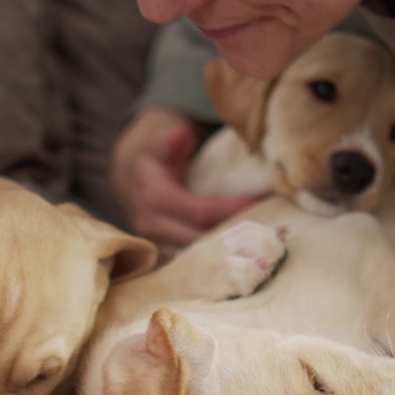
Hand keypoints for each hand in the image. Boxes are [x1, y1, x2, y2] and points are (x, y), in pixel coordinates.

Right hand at [110, 109, 256, 256]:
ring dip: (225, 251)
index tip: (259, 204)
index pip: (200, 211)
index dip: (231, 210)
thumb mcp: (158, 141)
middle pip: (200, 239)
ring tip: (257, 243)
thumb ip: (172, 141)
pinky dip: (213, 257)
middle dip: (233, 236)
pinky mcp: (159, 253)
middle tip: (267, 230)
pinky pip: (189, 261)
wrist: (127, 175)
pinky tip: (238, 252)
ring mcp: (153, 243)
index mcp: (153, 197)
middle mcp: (150, 225)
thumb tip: (180, 133)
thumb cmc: (151, 154)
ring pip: (195, 256)